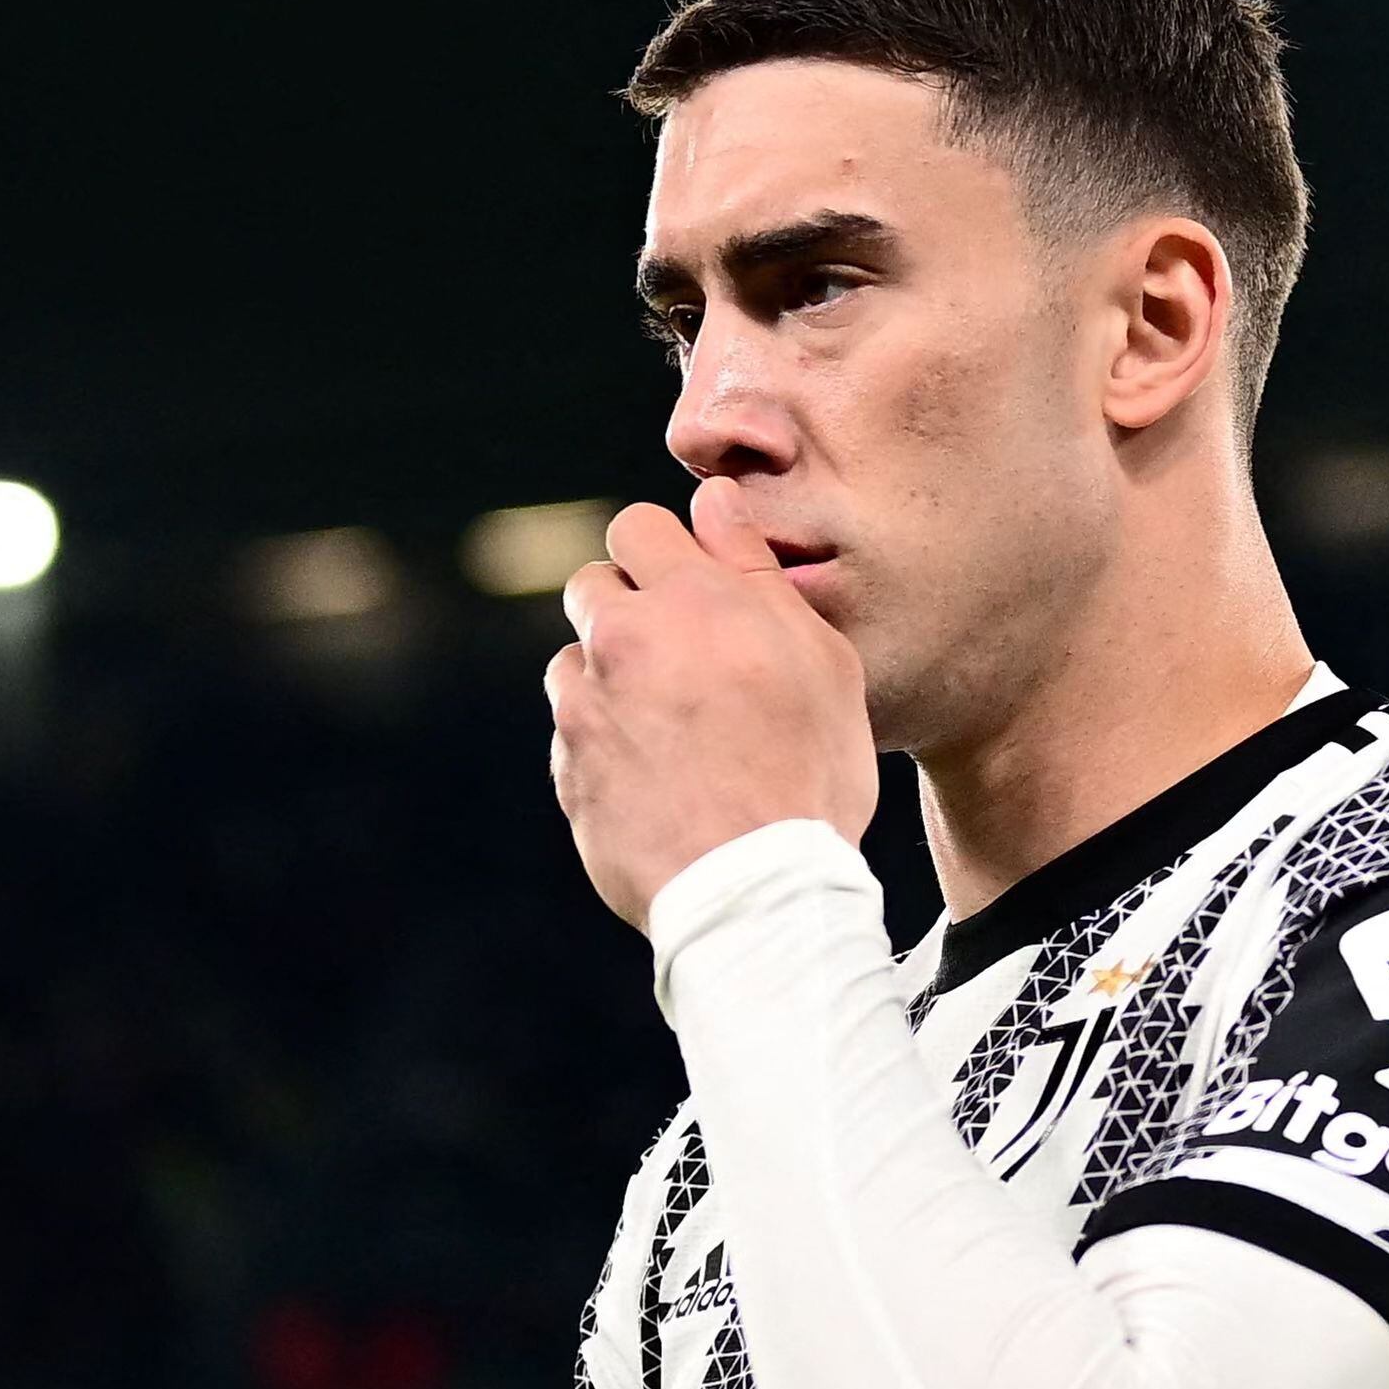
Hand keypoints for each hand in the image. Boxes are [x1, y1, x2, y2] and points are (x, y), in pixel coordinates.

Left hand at [545, 477, 878, 930]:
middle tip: (684, 660)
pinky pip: (573, 736)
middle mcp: (622, 644)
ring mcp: (584, 711)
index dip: (663, 553)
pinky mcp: (567, 772)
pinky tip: (656, 779)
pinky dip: (602, 745)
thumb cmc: (809, 771)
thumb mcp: (821, 660)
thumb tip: (713, 499)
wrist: (758, 889)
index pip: (637, 526)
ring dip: (609, 679)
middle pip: (592, 586)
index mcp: (690, 603)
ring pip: (575, 663)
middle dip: (628, 608)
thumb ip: (755, 569)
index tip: (691, 590)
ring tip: (673, 729)